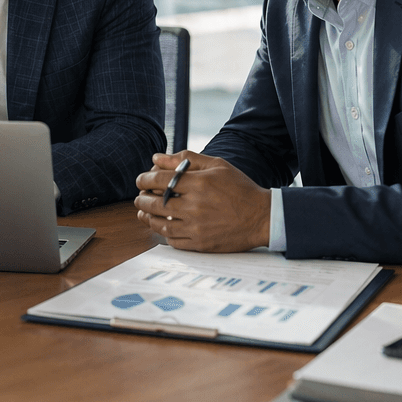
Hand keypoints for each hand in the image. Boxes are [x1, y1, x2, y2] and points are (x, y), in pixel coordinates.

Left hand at [134, 151, 269, 251]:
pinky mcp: (201, 244)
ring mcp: (197, 227)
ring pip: (161, 224)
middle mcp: (195, 206)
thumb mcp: (217, 165)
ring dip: (147, 217)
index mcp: (199, 183)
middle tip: (140, 197)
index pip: (159, 180)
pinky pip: (173, 241)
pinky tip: (162, 227)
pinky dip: (163, 234)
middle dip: (142, 199)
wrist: (261, 217)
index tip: (140, 180)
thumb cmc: (239, 188)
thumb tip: (156, 157)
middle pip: (156, 203)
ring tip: (144, 212)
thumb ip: (186, 158)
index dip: (144, 179)